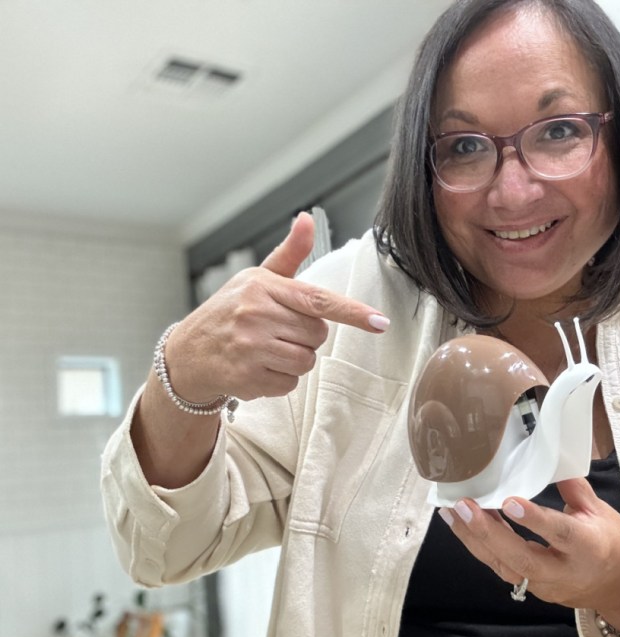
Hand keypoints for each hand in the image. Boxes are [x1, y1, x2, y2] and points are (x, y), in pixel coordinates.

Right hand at [164, 212, 388, 402]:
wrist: (187, 354)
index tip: (379, 322)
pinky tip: (259, 367)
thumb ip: (289, 254)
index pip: (317, 300)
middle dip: (306, 336)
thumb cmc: (230, 311)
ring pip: (307, 361)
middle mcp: (256, 316)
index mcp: (263, 287)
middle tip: (279, 331)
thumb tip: (308, 218)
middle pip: (318, 334)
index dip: (352, 312)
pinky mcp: (248, 378)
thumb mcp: (257, 278)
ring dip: (296, 359)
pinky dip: (281, 379)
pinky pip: (290, 383)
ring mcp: (251, 348)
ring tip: (269, 350)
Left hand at [442, 476, 619, 635]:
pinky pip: (502, 568)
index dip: (534, 519)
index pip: (560, 533)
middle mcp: (565, 571)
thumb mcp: (600, 510)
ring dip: (475, 540)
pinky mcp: (532, 589)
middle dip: (489, 533)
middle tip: (463, 507)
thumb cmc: (613, 541)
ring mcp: (546, 585)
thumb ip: (572, 486)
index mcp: (589, 547)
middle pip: (522, 558)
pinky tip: (463, 526)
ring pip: (505, 566)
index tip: (508, 502)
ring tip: (452, 513)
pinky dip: (481, 547)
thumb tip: (549, 456)